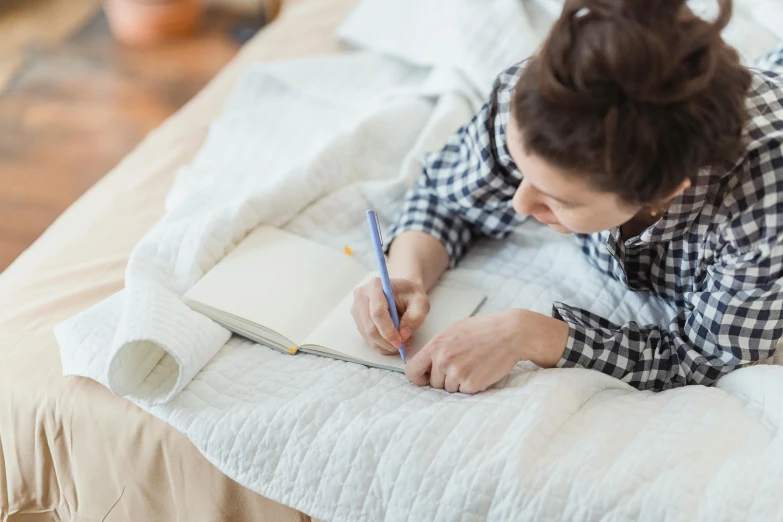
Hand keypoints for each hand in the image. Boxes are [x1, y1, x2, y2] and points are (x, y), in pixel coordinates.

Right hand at [351, 277, 429, 354]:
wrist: (401, 291)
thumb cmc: (410, 294)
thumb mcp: (420, 302)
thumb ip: (415, 317)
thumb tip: (403, 335)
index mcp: (375, 286)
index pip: (378, 313)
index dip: (388, 331)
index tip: (400, 342)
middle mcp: (361, 296)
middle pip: (370, 327)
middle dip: (387, 342)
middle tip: (404, 346)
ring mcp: (357, 309)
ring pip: (368, 337)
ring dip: (386, 345)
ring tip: (404, 342)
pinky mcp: (358, 321)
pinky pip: (368, 340)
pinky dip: (383, 346)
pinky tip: (395, 342)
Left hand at [405, 309, 568, 393]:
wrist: (511, 333)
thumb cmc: (484, 330)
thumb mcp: (454, 331)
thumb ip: (438, 347)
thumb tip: (426, 363)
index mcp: (435, 345)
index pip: (412, 371)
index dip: (419, 377)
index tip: (427, 378)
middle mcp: (443, 360)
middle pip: (434, 383)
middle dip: (445, 379)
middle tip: (462, 366)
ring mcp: (457, 373)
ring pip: (449, 389)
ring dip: (459, 382)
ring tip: (474, 365)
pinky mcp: (471, 384)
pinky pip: (465, 391)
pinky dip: (473, 385)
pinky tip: (482, 370)